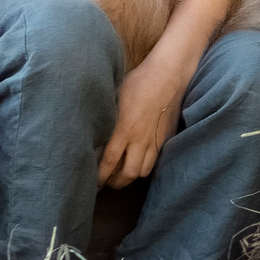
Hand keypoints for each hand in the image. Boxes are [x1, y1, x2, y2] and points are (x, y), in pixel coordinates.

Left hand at [99, 50, 190, 187]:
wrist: (167, 76)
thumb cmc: (138, 82)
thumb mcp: (114, 97)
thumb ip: (106, 118)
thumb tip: (92, 132)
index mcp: (123, 129)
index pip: (109, 161)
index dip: (100, 176)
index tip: (93, 182)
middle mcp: (139, 139)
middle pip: (128, 173)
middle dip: (115, 182)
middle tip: (106, 182)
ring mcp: (154, 140)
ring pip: (142, 171)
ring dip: (130, 177)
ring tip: (121, 175)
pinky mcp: (164, 138)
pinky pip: (154, 161)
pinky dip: (144, 167)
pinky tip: (137, 162)